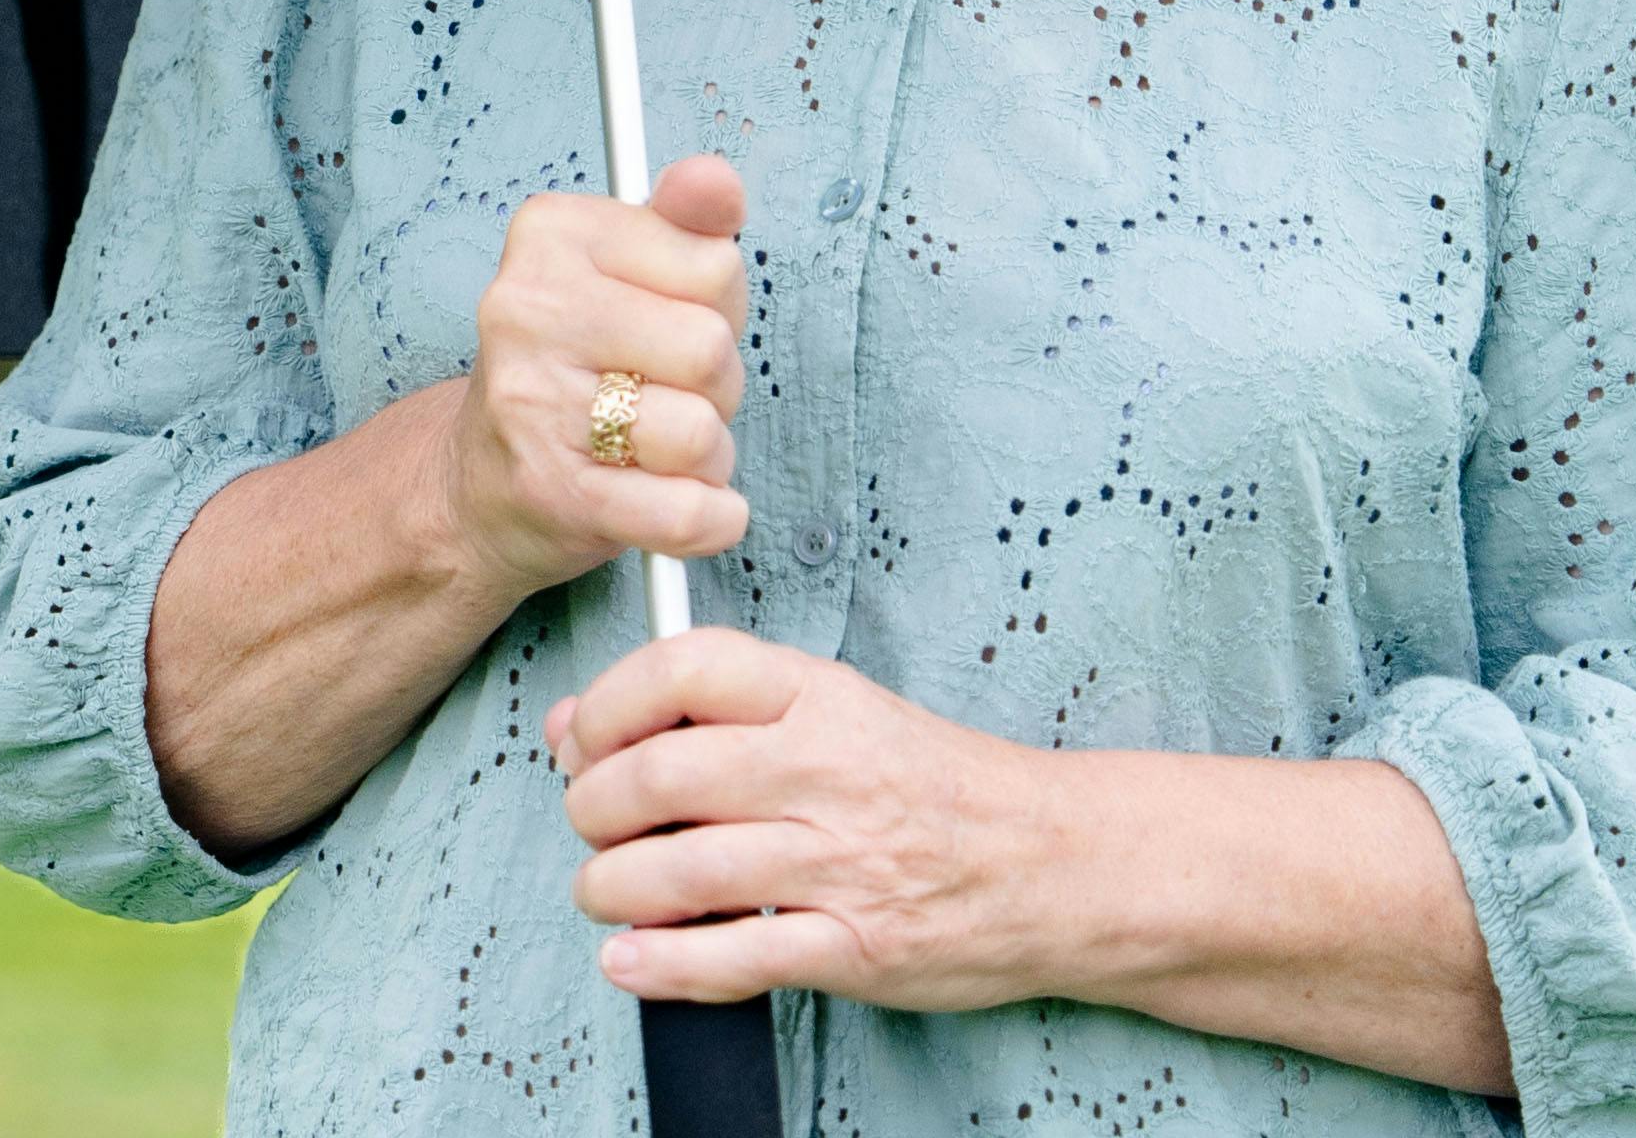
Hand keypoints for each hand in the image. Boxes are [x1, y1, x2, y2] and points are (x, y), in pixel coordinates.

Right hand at [437, 156, 753, 602]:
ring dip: (706, 457)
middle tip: (659, 392)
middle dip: (713, 386)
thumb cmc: (577, 368)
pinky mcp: (554, 493)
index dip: (713, 306)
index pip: (714, 264)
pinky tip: (678, 504)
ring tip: (653, 448)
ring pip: (702, 433)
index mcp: (551, 235)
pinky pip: (686, 512)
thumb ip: (686, 221)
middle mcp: (525, 309)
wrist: (480, 484)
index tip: (661, 323)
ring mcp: (533, 403)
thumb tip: (717, 181)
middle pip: (711, 349)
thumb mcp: (629, 273)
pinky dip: (708, 520)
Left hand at [549, 629, 1077, 1014]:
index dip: (605, 705)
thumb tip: (574, 723)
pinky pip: (732, 959)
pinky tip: (631, 961)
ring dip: (610, 890)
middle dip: (592, 810)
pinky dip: (661, 966)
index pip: (683, 668)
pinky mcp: (856, 947)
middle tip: (591, 826)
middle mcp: (828, 770)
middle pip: (659, 777)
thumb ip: (719, 715)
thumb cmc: (940, 789)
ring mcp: (843, 863)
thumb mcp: (842, 714)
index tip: (581, 740)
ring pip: (680, 872)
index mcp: (823, 697)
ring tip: (605, 894)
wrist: (1061, 863)